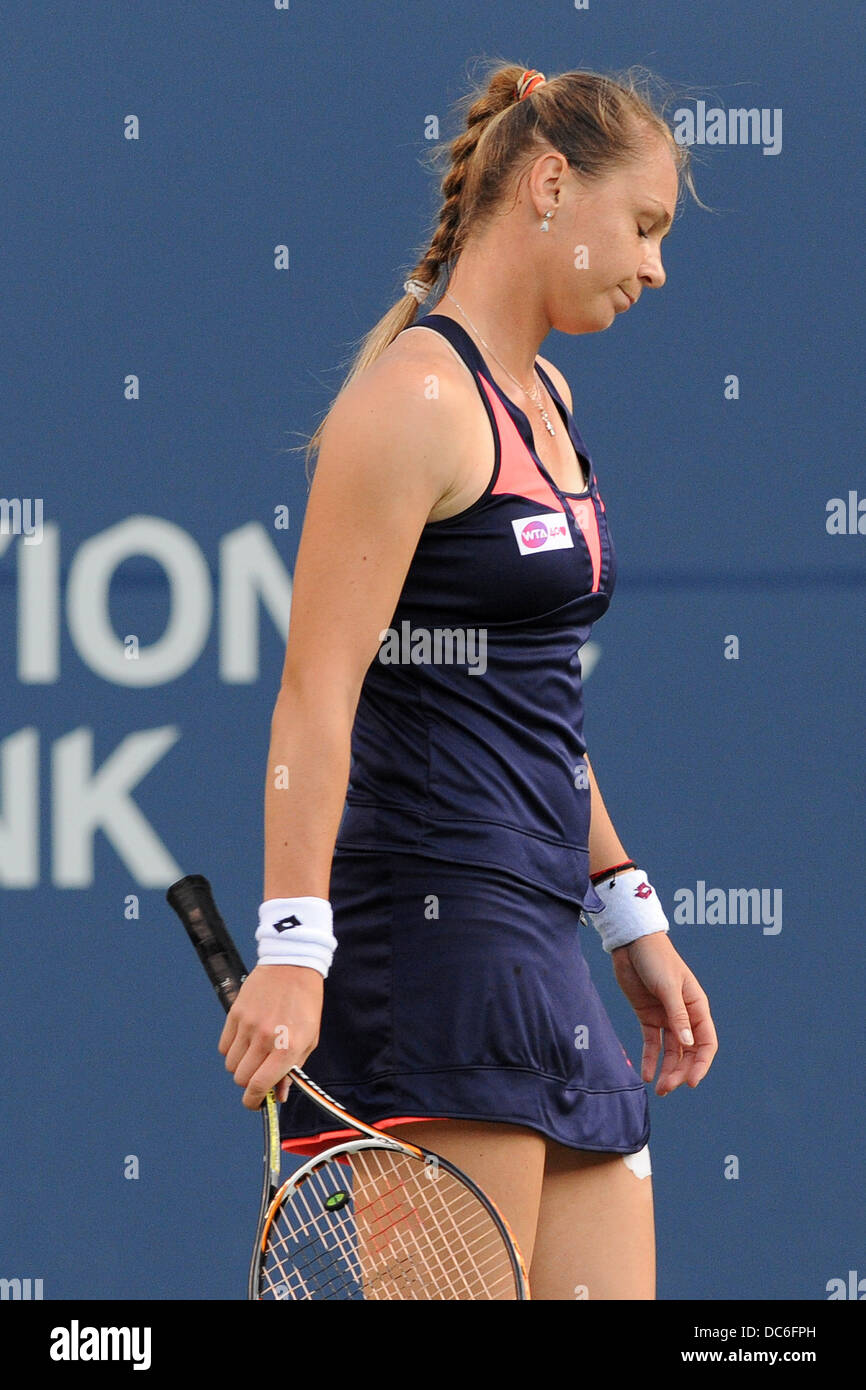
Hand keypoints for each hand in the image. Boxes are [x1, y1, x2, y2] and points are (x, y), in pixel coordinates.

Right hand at [218, 964, 323, 1108]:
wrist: (293, 965)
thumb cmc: (306, 1003)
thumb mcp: (309, 1038)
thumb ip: (293, 1069)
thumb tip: (279, 1095)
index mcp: (288, 1047)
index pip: (260, 1085)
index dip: (254, 1101)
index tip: (255, 1103)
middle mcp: (265, 1038)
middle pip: (241, 1078)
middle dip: (249, 1082)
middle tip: (259, 1074)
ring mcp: (248, 1025)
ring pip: (231, 1064)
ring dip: (241, 1065)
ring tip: (254, 1053)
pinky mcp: (235, 1014)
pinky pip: (224, 1046)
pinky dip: (232, 1050)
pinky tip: (245, 1040)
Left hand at [611, 933, 716, 1095]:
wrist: (631, 943)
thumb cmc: (655, 959)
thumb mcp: (667, 986)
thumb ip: (677, 1015)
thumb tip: (688, 1043)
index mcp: (696, 1006)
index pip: (706, 1042)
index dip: (701, 1064)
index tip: (691, 1082)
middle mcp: (684, 1015)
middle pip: (688, 1052)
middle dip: (680, 1072)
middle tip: (667, 1088)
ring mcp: (666, 1017)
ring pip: (672, 1051)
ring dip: (667, 1070)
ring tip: (659, 1089)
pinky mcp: (648, 1016)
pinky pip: (652, 1043)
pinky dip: (651, 1059)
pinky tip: (646, 1075)